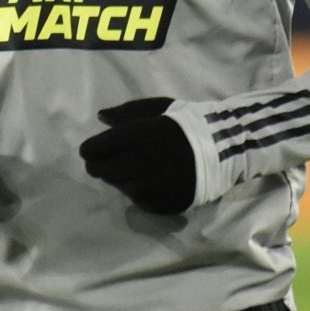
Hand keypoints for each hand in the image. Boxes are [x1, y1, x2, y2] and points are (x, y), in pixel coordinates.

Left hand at [79, 97, 195, 214]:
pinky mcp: (161, 202)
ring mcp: (153, 184)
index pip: (103, 146)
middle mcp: (146, 160)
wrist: (221, 152)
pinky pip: (135, 198)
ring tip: (124, 170)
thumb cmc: (186, 125)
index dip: (91, 149)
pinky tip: (141, 181)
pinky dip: (133, 190)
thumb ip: (129, 112)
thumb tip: (101, 117)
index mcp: (144, 133)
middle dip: (97, 165)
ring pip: (118, 184)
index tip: (88, 150)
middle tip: (98, 163)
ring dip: (115, 177)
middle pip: (105, 168)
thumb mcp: (161, 108)